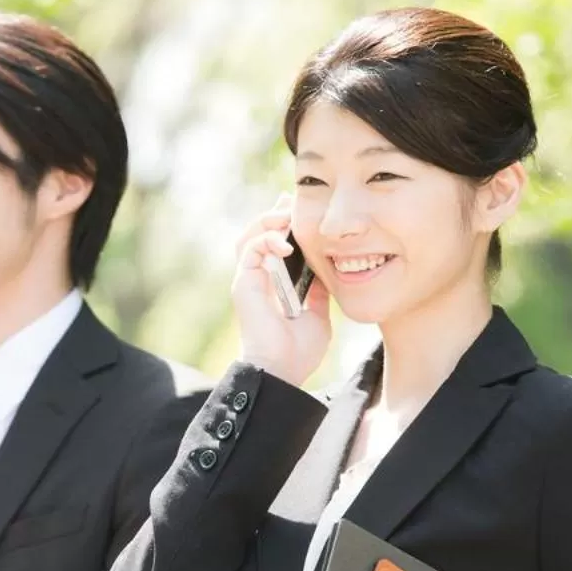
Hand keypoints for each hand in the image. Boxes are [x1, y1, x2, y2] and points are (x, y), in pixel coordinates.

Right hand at [233, 195, 331, 387]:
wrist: (283, 370)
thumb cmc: (298, 351)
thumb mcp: (318, 314)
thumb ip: (319, 292)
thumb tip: (328, 272)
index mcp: (272, 285)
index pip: (272, 245)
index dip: (283, 225)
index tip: (300, 210)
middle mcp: (256, 279)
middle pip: (257, 235)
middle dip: (274, 214)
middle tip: (292, 200)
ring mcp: (248, 280)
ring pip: (250, 236)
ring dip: (268, 221)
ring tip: (287, 214)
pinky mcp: (243, 283)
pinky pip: (251, 249)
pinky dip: (267, 240)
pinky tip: (286, 242)